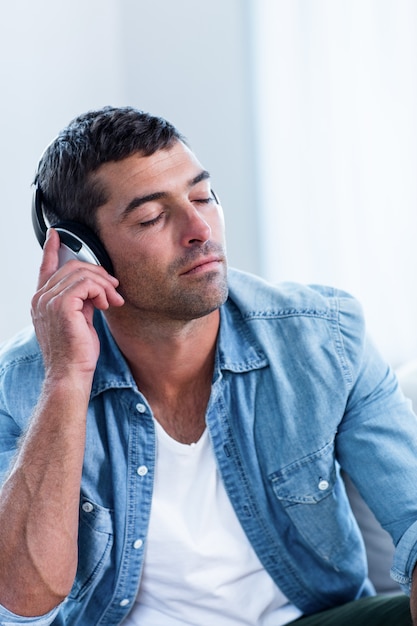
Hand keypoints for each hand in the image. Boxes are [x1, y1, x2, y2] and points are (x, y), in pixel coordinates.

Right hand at [31, 228, 123, 378]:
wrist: (70, 374)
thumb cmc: (76, 353)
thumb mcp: (79, 320)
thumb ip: (81, 301)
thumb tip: (95, 289)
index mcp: (42, 301)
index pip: (45, 268)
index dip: (51, 249)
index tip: (56, 235)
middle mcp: (41, 298)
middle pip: (72, 267)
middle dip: (98, 274)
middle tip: (114, 290)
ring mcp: (49, 300)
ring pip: (82, 273)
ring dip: (104, 285)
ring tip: (114, 300)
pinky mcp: (62, 305)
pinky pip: (87, 284)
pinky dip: (101, 291)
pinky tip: (106, 304)